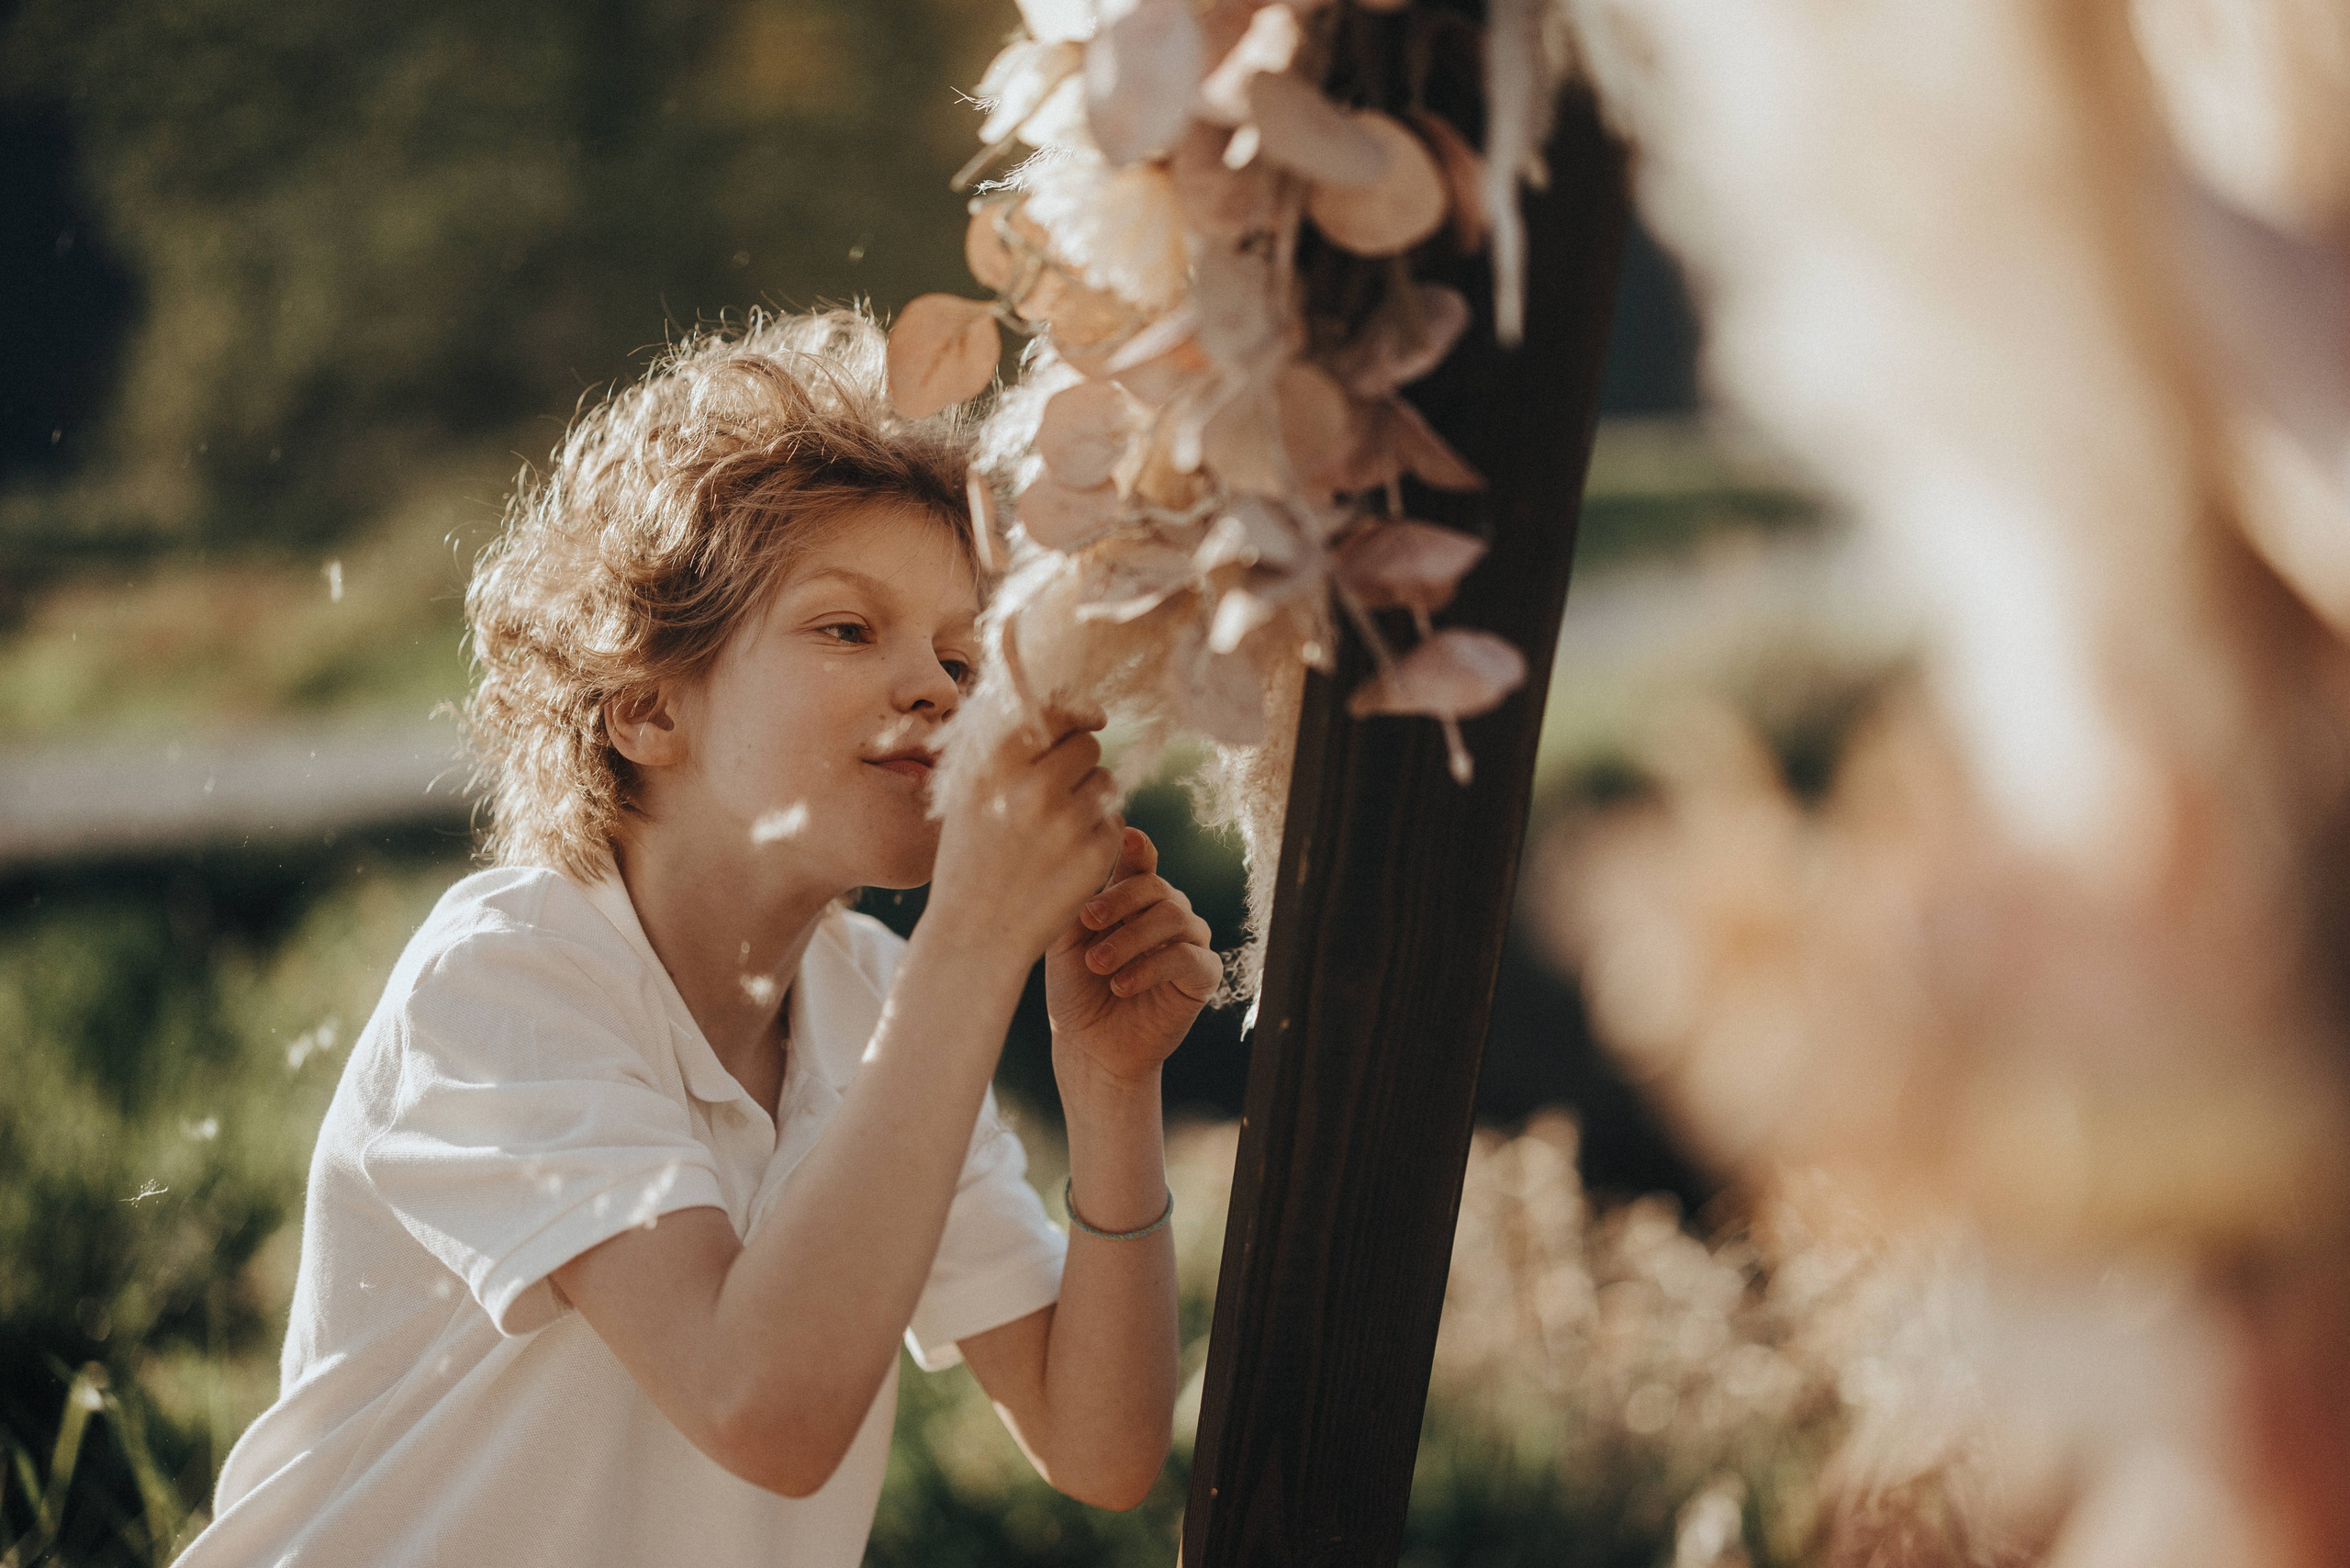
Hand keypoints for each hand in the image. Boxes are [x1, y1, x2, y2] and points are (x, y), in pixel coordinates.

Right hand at [928, 707, 1124, 965]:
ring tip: (1058, 830)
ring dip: (1092, 798)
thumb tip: (1055, 698)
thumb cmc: (971, 855)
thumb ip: (1007, 743)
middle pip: (1089, 744)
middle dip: (1081, 761)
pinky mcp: (1096, 852)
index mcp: (997, 762)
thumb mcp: (969, 791)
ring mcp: (1069, 820)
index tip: (1091, 718)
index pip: (1057, 710)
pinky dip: (1098, 835)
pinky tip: (1067, 859)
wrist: (976, 932)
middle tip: (1060, 791)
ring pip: (1107, 782)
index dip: (1078, 712)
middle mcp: (1034, 784)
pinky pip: (1116, 821)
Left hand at [1045, 827, 1219, 1086]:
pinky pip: (1187, 957)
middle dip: (1119, 900)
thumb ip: (1075, 904)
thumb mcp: (1063, 944)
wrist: (1090, 1047)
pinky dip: (1151, 967)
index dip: (1136, 847)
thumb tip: (1081, 859)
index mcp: (1133, 899)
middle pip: (1156, 885)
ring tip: (1097, 964)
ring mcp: (1189, 941)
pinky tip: (1121, 985)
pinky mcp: (1202, 975)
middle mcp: (1166, 913)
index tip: (1123, 835)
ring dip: (1130, 938)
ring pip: (1173, 916)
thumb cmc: (1074, 991)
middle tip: (1087, 921)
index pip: (1141, 862)